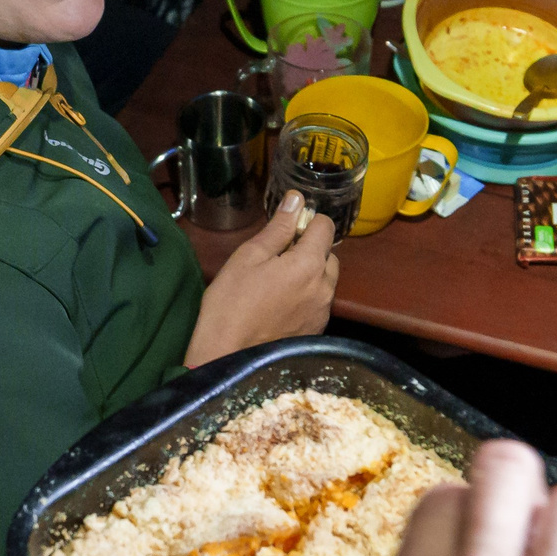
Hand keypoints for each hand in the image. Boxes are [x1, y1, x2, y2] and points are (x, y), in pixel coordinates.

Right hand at [183, 191, 339, 365]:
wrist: (228, 356)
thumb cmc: (232, 302)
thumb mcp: (249, 256)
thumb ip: (278, 227)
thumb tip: (297, 199)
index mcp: (309, 264)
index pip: (326, 227)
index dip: (307, 222)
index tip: (284, 231)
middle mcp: (325, 287)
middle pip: (328, 254)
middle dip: (309, 249)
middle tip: (276, 259)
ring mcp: (323, 312)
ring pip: (326, 280)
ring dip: (310, 274)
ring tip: (277, 283)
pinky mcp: (317, 330)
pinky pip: (319, 302)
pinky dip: (307, 296)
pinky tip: (281, 305)